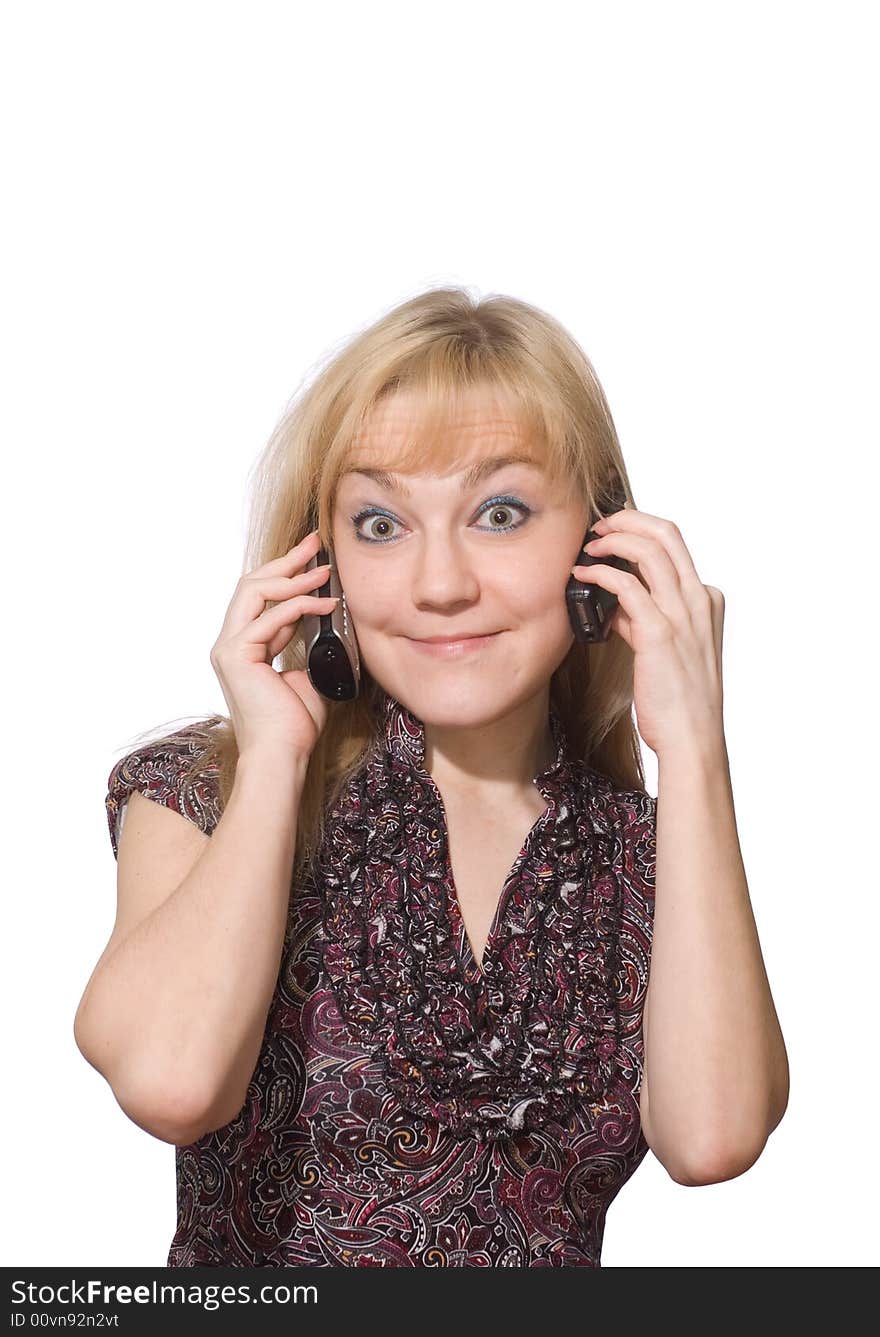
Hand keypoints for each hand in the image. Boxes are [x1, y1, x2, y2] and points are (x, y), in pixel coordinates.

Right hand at [209, 529, 341, 760]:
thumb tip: (330, 630)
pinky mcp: (236, 655)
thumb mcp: (308, 677)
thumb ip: (309, 650)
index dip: (287, 574)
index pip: (261, 597)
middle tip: (316, 544)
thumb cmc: (294, 725)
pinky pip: (269, 617)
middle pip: (252, 584)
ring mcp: (229, 648)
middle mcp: (230, 643)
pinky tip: (324, 604)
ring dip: (293, 577)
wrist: (283, 755)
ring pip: (254, 591)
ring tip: (324, 571)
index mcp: (245, 647)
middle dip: (286, 561)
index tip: (314, 558)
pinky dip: (299, 605)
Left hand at [571, 508, 725, 756]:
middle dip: (628, 519)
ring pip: (648, 549)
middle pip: (666, 533)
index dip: (639, 532)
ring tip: (587, 546)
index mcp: (706, 600)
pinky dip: (600, 574)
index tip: (612, 534)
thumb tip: (616, 603)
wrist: (692, 737)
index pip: (674, 546)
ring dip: (612, 539)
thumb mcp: (665, 650)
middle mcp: (699, 599)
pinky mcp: (659, 632)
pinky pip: (627, 586)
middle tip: (598, 526)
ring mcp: (682, 614)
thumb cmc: (679, 700)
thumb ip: (643, 620)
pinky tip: (583, 578)